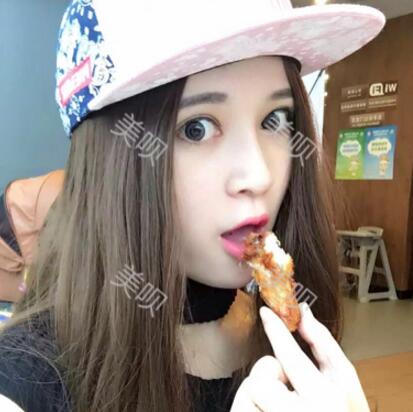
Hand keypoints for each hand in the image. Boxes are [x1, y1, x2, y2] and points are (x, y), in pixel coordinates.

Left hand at [230, 303, 369, 411]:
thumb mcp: (343, 380)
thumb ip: (323, 344)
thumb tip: (303, 313)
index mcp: (325, 401)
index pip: (293, 358)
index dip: (277, 332)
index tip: (265, 312)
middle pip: (262, 377)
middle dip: (269, 373)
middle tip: (285, 385)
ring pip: (249, 393)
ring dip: (260, 393)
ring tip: (281, 404)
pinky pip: (245, 408)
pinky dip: (253, 406)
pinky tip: (271, 410)